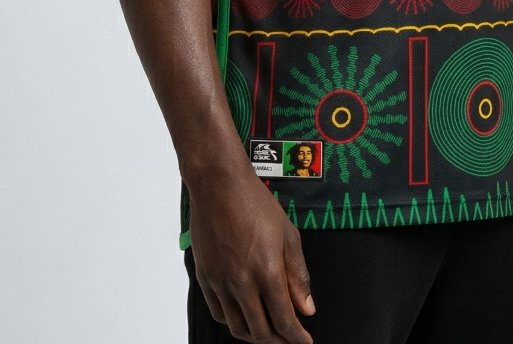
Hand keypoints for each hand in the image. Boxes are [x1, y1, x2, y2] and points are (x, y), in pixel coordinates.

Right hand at [187, 161, 315, 342]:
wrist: (219, 184)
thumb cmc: (254, 202)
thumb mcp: (288, 234)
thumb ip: (298, 275)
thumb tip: (306, 308)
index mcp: (266, 271)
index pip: (284, 320)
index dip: (297, 337)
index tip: (305, 341)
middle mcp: (241, 282)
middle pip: (260, 332)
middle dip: (279, 341)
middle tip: (289, 338)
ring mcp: (220, 282)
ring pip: (237, 327)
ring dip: (256, 336)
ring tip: (269, 331)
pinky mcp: (205, 277)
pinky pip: (218, 313)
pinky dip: (233, 321)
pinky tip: (244, 315)